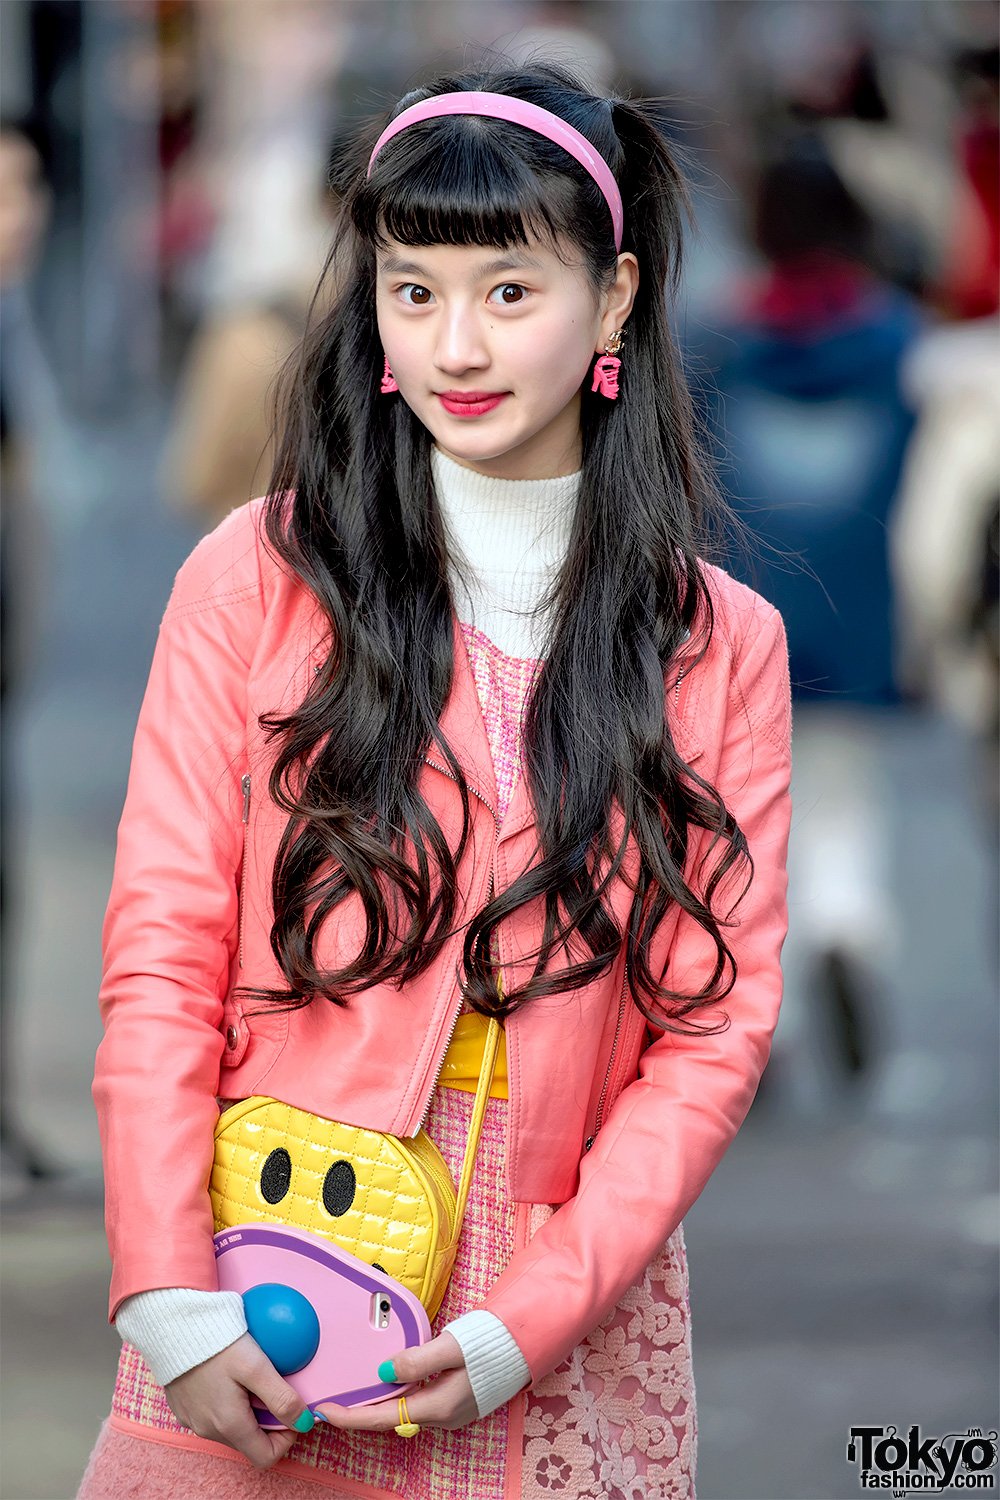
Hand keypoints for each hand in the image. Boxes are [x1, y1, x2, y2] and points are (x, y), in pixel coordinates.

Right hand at [165, 1332, 315, 1469]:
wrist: (173, 1325)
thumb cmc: (216, 1343)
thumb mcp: (256, 1366)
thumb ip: (281, 1397)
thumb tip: (304, 1421)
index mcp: (229, 1425)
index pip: (266, 1457)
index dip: (285, 1438)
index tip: (290, 1410)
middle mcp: (208, 1430)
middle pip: (249, 1442)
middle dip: (267, 1421)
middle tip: (270, 1386)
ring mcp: (193, 1420)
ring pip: (231, 1429)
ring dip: (246, 1411)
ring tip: (249, 1378)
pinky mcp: (183, 1407)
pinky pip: (212, 1416)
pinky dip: (226, 1403)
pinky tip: (228, 1375)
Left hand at [316, 1332, 477, 1432]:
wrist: (523, 1345)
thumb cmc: (490, 1344)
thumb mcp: (451, 1347)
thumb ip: (417, 1360)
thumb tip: (383, 1372)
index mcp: (438, 1407)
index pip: (383, 1418)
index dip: (351, 1417)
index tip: (325, 1412)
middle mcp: (442, 1417)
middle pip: (389, 1419)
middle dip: (359, 1413)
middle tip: (332, 1403)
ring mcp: (450, 1414)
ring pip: (403, 1413)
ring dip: (377, 1405)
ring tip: (352, 1394)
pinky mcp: (455, 1404)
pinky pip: (416, 1406)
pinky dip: (396, 1399)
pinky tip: (387, 1386)